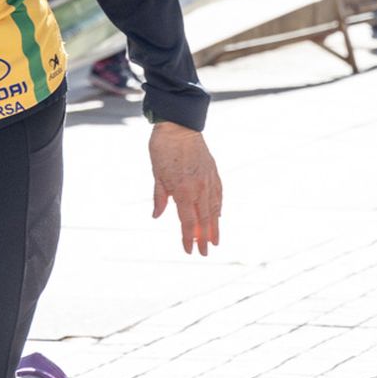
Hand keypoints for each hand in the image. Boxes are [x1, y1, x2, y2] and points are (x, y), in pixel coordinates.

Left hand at [150, 121, 222, 254]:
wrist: (179, 125)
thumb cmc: (163, 149)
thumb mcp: (157, 174)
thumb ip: (159, 197)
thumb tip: (157, 216)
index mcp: (183, 191)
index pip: (187, 221)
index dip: (188, 238)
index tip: (189, 251)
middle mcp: (199, 188)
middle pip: (204, 219)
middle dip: (204, 238)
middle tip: (206, 253)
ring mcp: (209, 180)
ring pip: (214, 209)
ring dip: (215, 226)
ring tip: (216, 240)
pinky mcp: (213, 172)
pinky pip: (219, 195)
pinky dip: (219, 207)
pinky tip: (219, 215)